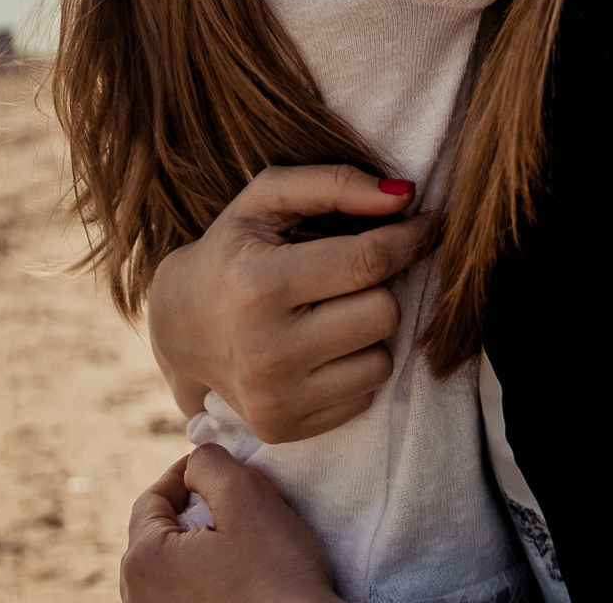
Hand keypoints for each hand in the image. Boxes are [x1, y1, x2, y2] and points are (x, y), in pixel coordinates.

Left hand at [120, 446, 340, 602]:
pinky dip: (202, 579)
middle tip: (231, 505)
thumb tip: (194, 465)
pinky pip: (181, 595)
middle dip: (190, 511)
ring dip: (196, 546)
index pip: (152, 499)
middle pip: (157, 535)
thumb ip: (209, 463)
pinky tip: (236, 580)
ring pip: (169, 567)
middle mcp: (138, 599)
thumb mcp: (244, 494)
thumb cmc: (276, 573)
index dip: (185, 474)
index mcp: (143, 562)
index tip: (219, 468)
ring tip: (236, 544)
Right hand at [148, 165, 432, 442]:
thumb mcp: (269, 198)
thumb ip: (336, 183)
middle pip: (384, 312)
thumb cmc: (235, 248)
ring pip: (383, 360)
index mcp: (260, 283)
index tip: (433, 222)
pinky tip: (321, 345)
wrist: (180, 325)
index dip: (412, 237)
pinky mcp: (284, 428)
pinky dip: (354, 365)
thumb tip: (405, 197)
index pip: (368, 261)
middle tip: (352, 272)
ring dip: (370, 330)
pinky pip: (365, 396)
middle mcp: (267, 349)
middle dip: (381, 285)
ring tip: (332, 310)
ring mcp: (275, 398)